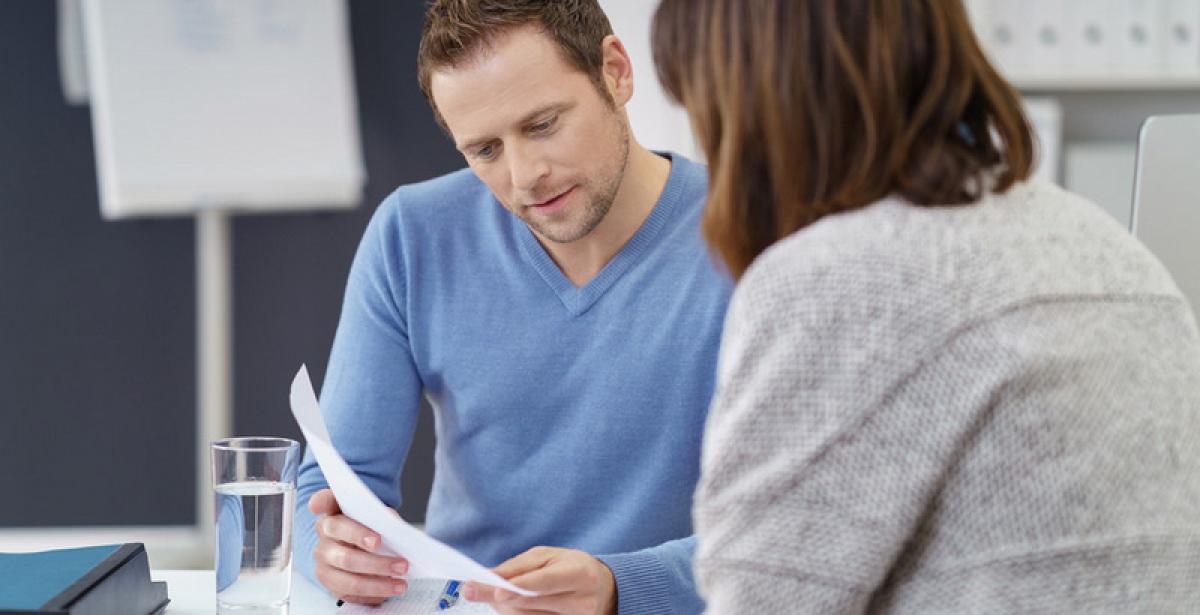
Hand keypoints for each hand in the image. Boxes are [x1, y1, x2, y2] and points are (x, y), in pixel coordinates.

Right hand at [308, 488, 408, 604]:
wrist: (357, 540)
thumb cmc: (367, 524)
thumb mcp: (374, 513)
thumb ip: (381, 515)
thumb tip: (395, 527)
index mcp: (331, 515)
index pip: (326, 506)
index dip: (337, 514)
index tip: (369, 534)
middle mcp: (323, 539)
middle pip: (347, 556)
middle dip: (377, 563)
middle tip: (402, 565)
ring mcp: (323, 563)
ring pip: (349, 580)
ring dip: (378, 584)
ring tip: (401, 584)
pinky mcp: (329, 582)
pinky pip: (350, 593)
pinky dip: (372, 594)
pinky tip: (388, 590)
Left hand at [462, 546, 616, 614]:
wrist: (605, 589)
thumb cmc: (573, 568)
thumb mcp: (551, 556)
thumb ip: (520, 566)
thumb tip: (490, 577)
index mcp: (580, 573)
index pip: (546, 582)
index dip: (521, 587)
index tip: (495, 591)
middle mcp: (582, 600)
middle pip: (533, 603)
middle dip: (500, 597)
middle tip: (472, 589)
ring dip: (506, 606)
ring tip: (493, 593)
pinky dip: (517, 614)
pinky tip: (509, 604)